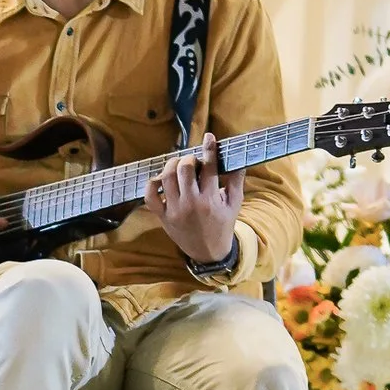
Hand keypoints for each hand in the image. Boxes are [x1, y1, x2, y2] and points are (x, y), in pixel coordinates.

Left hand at [146, 143, 244, 265]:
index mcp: (211, 200)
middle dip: (189, 158)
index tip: (209, 137)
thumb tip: (239, 159)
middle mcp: (191, 204)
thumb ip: (236, 181)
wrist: (208, 251)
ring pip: (166, 178)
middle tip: (193, 160)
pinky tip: (161, 179)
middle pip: (185, 169)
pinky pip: (150, 196)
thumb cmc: (222, 224)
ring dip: (172, 166)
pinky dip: (152, 183)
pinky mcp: (162, 216)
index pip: (210, 168)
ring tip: (179, 166)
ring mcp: (174, 210)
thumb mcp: (234, 204)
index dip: (209, 149)